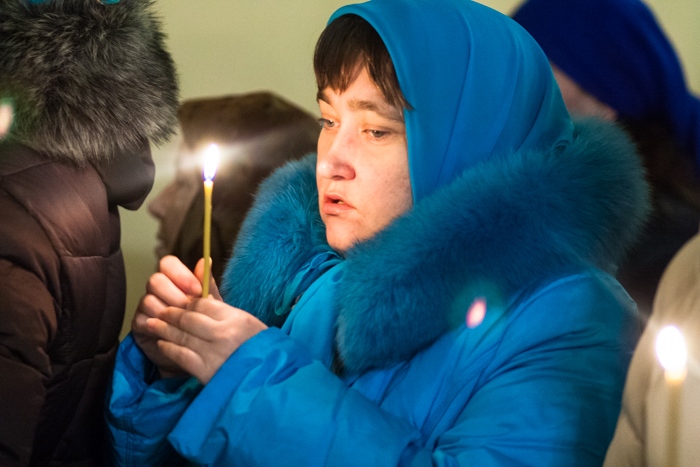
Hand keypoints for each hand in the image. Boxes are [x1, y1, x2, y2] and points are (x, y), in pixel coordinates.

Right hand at [132, 256, 221, 377]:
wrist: (193, 351)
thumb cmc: (202, 323)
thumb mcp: (209, 305)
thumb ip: (207, 284)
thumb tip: (206, 261)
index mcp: (174, 279)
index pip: (168, 263)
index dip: (181, 274)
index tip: (197, 290)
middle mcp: (157, 289)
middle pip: (155, 280)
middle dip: (175, 295)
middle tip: (189, 309)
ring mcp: (145, 306)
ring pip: (148, 300)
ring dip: (168, 312)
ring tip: (183, 323)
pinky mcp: (139, 324)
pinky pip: (143, 320)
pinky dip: (159, 326)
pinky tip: (172, 332)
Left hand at [145, 298, 266, 383]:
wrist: (267, 381)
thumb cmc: (259, 350)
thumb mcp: (249, 324)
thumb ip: (224, 308)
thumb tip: (202, 286)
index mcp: (237, 319)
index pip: (203, 303)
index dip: (189, 302)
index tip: (182, 304)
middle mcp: (224, 334)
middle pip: (189, 318)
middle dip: (171, 314)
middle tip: (161, 311)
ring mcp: (213, 353)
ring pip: (181, 335)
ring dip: (164, 329)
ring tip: (153, 324)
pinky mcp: (205, 371)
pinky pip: (181, 355)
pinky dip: (169, 348)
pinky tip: (162, 344)